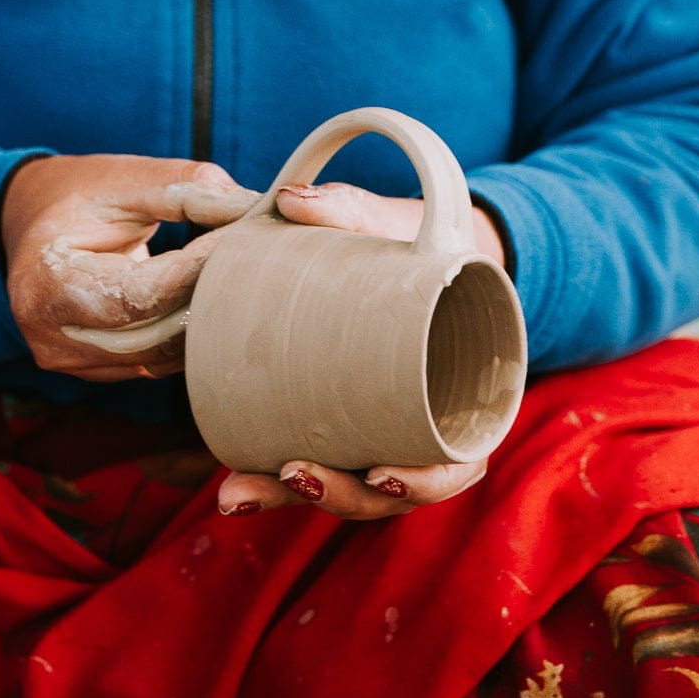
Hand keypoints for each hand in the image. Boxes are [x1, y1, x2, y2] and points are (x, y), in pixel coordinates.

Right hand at [0, 154, 260, 381]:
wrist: (35, 225)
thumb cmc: (81, 194)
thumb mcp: (129, 178)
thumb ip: (192, 192)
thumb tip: (257, 210)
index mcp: (47, 286)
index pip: (142, 292)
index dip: (200, 268)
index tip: (247, 238)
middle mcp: (52, 338)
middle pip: (155, 334)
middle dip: (210, 295)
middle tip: (258, 258)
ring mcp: (71, 363)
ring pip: (161, 357)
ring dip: (206, 318)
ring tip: (242, 276)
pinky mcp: (95, 372)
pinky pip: (156, 362)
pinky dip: (187, 332)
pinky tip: (215, 300)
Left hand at [216, 179, 507, 520]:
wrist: (414, 244)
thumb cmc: (417, 241)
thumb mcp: (397, 222)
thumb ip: (348, 209)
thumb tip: (289, 199)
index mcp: (466, 394)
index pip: (457, 462)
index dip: (424, 480)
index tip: (381, 472)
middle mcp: (428, 428)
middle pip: (393, 489)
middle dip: (341, 494)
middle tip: (295, 473)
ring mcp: (387, 431)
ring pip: (348, 489)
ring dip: (295, 498)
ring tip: (239, 492)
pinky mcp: (348, 424)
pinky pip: (321, 464)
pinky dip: (278, 482)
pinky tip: (232, 489)